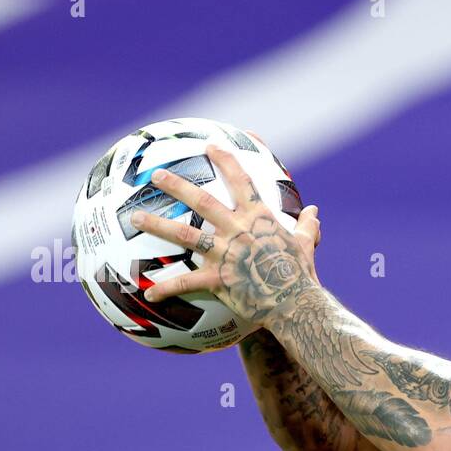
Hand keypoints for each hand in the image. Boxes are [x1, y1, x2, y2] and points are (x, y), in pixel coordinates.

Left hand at [133, 142, 321, 324]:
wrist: (295, 303)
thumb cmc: (302, 274)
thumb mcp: (306, 245)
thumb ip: (307, 226)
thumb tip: (314, 212)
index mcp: (259, 218)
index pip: (240, 181)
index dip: (225, 160)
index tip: (210, 146)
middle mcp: (237, 230)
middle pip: (201, 200)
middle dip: (176, 184)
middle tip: (156, 175)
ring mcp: (225, 254)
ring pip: (184, 234)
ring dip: (157, 225)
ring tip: (135, 217)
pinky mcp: (218, 279)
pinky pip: (186, 283)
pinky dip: (166, 289)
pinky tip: (148, 294)